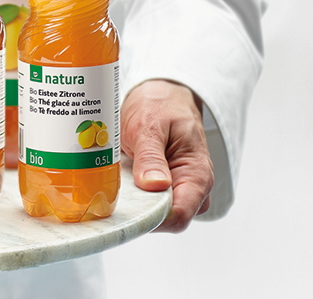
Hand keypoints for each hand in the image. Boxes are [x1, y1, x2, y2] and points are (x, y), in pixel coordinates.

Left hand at [121, 79, 212, 232]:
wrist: (163, 93)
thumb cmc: (160, 105)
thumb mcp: (150, 125)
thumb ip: (151, 157)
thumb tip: (154, 186)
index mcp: (197, 174)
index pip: (179, 215)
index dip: (153, 218)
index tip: (128, 208)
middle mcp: (193, 187)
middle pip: (168, 219)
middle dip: (141, 211)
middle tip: (115, 190)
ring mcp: (180, 188)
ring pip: (158, 212)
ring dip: (137, 202)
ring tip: (118, 180)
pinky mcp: (165, 186)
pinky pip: (150, 201)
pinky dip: (136, 195)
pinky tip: (121, 181)